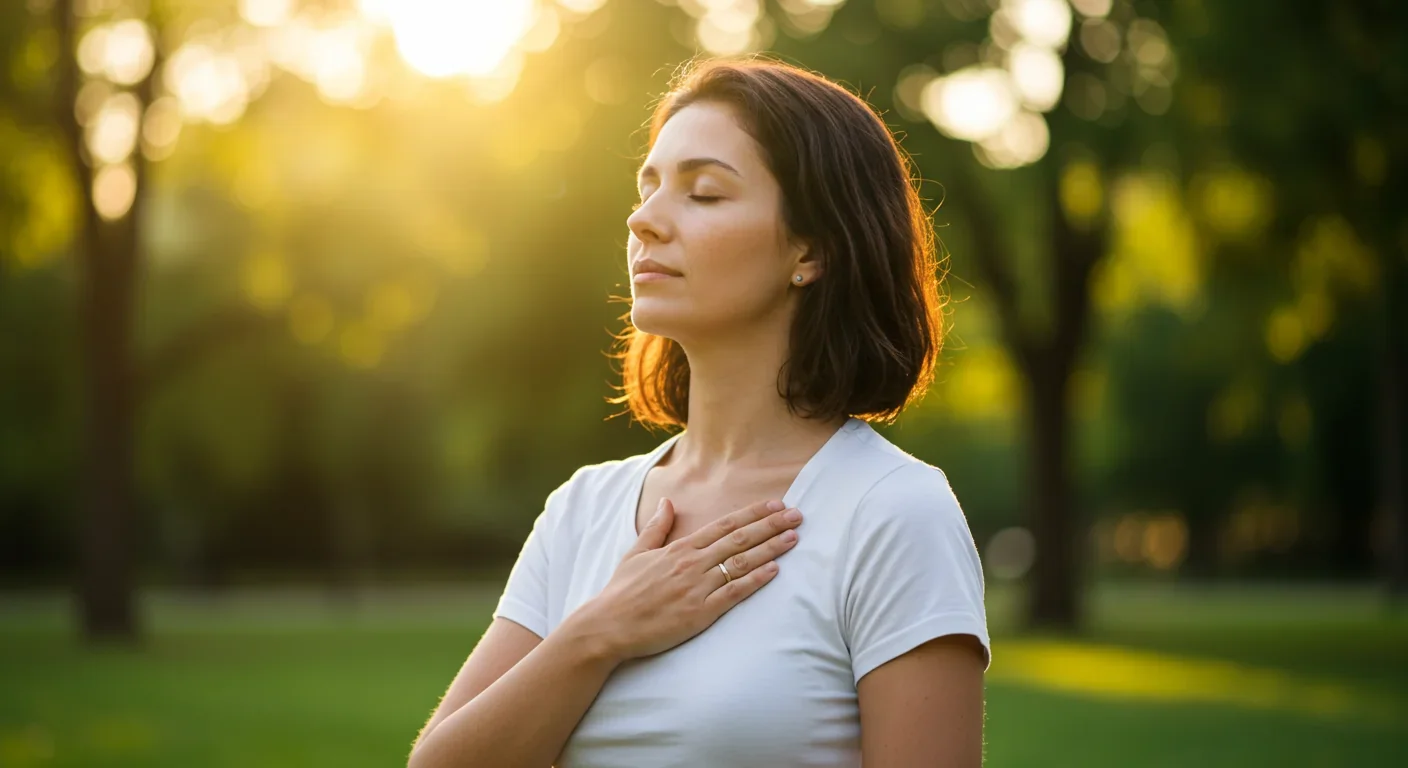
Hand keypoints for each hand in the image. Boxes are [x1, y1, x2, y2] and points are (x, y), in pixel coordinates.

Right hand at [584, 497, 802, 662]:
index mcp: (679, 548)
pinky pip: (733, 593)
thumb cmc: (621, 592)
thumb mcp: (636, 552)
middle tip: (797, 515)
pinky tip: (775, 571)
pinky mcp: (700, 613)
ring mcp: (697, 587)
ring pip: (741, 563)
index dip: (752, 513)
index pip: (724, 525)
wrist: (608, 626)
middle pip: (740, 539)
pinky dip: (755, 580)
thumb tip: (668, 502)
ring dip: (771, 549)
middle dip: (771, 525)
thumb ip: (656, 527)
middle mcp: (692, 563)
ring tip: (794, 538)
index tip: (775, 503)